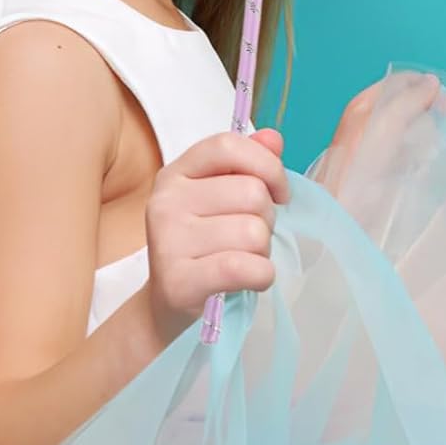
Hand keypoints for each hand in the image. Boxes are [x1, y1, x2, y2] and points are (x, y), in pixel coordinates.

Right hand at [144, 127, 289, 347]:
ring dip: (263, 251)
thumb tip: (273, 138)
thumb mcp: (221, 200)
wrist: (168, 306)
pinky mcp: (178, 281)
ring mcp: (168, 241)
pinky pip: (245, 267)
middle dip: (267, 218)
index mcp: (177, 173)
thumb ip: (248, 164)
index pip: (228, 145)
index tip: (279, 192)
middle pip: (251, 192)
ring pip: (253, 232)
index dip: (266, 164)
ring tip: (244, 259)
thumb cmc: (205, 247)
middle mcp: (166, 201)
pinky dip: (262, 275)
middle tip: (251, 237)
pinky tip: (250, 279)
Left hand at [319, 72, 443, 196]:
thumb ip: (410, 98)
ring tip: (417, 156)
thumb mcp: (388, 120)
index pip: (401, 82)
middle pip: (411, 107)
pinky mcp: (387, 166)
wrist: (347, 205)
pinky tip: (415, 169)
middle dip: (425, 118)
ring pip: (415, 131)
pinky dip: (419, 159)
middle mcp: (372, 120)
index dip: (424, 87)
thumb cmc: (362, 159)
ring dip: (424, 141)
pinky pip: (413, 154)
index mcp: (366, 103)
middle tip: (428, 133)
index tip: (444, 103)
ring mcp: (380, 144)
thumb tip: (432, 82)